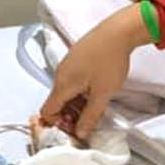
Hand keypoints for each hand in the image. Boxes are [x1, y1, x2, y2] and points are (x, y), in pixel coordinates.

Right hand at [39, 3, 148, 139]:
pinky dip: (79, 89)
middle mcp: (60, 74)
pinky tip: (96, 89)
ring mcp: (67, 63)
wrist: (118, 31)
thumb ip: (90, 116)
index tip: (74, 129)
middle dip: (69, 114)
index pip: (47, 111)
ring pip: (65, 90)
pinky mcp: (76, 56)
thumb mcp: (102, 94)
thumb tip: (80, 134)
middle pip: (56, 102)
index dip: (57, 124)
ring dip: (76, 102)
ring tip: (95, 105)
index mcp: (62, 85)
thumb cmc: (110, 62)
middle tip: (88, 120)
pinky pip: (71, 79)